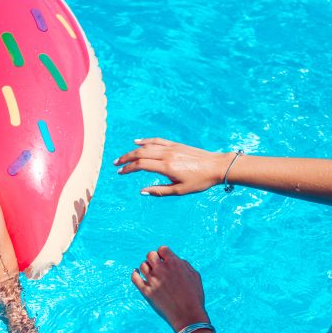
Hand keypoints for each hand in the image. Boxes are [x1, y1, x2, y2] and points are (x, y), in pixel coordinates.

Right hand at [114, 138, 234, 195]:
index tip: (120, 173)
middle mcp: (167, 155)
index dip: (128, 169)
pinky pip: (157, 140)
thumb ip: (159, 191)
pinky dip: (146, 141)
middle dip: (126, 158)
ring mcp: (171, 148)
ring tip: (123, 156)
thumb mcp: (180, 190)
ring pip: (147, 146)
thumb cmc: (199, 181)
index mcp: (167, 167)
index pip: (141, 165)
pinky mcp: (175, 145)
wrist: (216, 166)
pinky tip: (137, 142)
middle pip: (140, 153)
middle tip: (116, 164)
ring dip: (133, 150)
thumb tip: (142, 192)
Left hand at [131, 246, 208, 330]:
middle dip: (153, 258)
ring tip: (150, 272)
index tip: (164, 260)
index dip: (163, 254)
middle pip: (150, 255)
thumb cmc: (194, 297)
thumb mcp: (194, 276)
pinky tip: (136, 273)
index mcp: (174, 263)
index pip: (162, 249)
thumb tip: (174, 259)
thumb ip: (184, 264)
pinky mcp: (146, 291)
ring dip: (146, 267)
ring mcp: (152, 280)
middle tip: (157, 266)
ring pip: (142, 266)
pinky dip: (135, 274)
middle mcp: (161, 270)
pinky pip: (135, 278)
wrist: (187, 316)